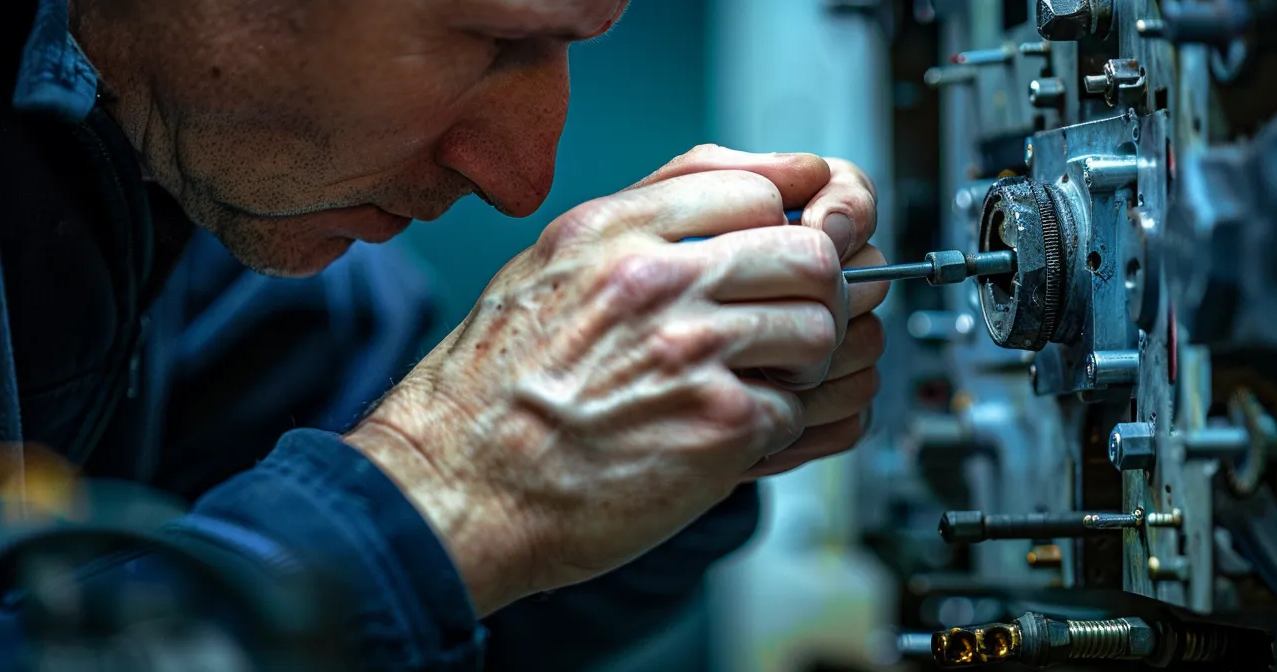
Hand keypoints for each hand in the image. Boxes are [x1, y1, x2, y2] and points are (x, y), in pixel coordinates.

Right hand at [343, 145, 886, 614]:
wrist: (457, 485)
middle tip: (786, 322)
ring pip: (819, 330)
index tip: (791, 247)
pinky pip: (796, 409)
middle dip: (811, 293)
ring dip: (801, 363)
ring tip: (755, 381)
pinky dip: (773, 427)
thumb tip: (742, 195)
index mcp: (615, 230)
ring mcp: (693, 352)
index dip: (786, 222)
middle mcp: (658, 280)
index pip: (758, 188)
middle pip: (810, 254)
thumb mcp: (549, 264)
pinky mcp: (718, 426)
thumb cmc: (493, 388)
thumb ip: (639, 221)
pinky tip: (725, 434)